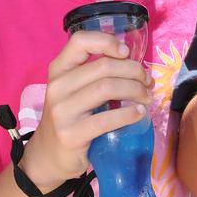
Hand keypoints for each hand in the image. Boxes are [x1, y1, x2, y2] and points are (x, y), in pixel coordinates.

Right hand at [20, 30, 151, 189]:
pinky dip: (129, 114)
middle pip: (104, 66)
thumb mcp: (73, 90)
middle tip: (147, 82)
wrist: (48, 156)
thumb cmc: (69, 117)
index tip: (126, 52)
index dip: (106, 41)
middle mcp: (57, 86)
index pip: (79, 41)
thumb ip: (94, 74)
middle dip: (134, 71)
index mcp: (58, 70)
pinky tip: (139, 114)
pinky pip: (108, 119)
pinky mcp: (71, 134)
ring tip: (146, 97)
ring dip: (136, 90)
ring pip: (108, 88)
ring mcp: (62, 111)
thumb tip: (137, 66)